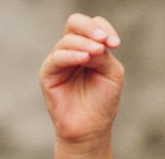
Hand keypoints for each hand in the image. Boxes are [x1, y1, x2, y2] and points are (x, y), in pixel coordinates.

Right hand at [39, 14, 123, 148]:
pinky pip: (57, 58)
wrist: (90, 128)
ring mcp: (59, 61)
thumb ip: (104, 55)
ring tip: (96, 52)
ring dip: (84, 44)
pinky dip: (71, 55)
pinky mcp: (48, 73)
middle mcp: (73, 50)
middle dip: (90, 28)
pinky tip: (84, 58)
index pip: (94, 26)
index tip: (116, 44)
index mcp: (90, 48)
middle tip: (103, 39)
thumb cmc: (102, 101)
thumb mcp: (111, 74)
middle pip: (75, 24)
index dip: (104, 29)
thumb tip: (94, 42)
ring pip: (67, 40)